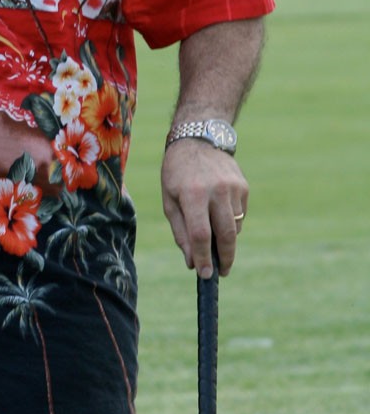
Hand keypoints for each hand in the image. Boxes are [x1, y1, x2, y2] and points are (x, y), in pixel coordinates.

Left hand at [160, 139, 247, 278]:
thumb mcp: (169, 199)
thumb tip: (191, 262)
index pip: (201, 234)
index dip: (203, 257)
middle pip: (225, 235)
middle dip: (224, 258)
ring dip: (226, 240)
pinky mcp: (244, 187)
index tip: (205, 275)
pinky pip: (239, 215)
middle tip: (220, 272)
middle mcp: (216, 191)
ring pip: (234, 227)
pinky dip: (230, 222)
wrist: (198, 138)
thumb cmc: (177, 172)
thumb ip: (180, 231)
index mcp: (193, 194)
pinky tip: (218, 214)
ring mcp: (233, 188)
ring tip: (214, 240)